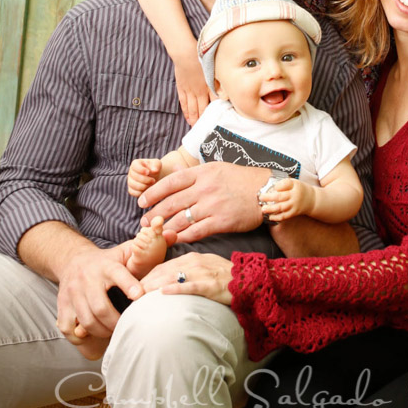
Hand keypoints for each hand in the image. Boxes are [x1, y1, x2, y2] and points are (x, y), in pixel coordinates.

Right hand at [56, 243, 143, 347]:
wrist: (72, 260)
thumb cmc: (106, 260)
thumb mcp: (123, 251)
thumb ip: (145, 249)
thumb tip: (173, 236)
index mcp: (106, 266)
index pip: (117, 274)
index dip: (128, 285)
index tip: (139, 296)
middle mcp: (88, 279)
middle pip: (100, 306)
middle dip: (116, 321)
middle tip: (128, 327)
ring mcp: (73, 294)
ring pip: (86, 319)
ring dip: (102, 331)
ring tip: (114, 332)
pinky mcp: (62, 305)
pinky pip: (68, 327)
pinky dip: (80, 336)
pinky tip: (91, 336)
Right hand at [127, 158, 161, 196]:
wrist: (155, 177)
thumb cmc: (155, 169)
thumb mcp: (157, 164)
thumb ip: (156, 165)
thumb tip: (154, 170)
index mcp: (136, 164)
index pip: (134, 166)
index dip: (141, 170)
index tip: (148, 172)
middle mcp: (131, 172)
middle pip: (134, 177)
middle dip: (145, 180)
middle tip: (153, 180)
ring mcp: (130, 181)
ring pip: (133, 185)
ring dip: (143, 186)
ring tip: (151, 185)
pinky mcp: (131, 189)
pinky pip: (132, 192)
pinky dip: (140, 192)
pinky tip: (147, 190)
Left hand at [139, 162, 265, 240]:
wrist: (266, 192)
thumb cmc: (240, 180)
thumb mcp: (216, 168)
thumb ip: (194, 174)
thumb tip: (173, 173)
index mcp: (202, 173)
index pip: (170, 183)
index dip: (153, 193)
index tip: (141, 201)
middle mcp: (205, 188)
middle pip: (172, 203)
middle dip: (155, 214)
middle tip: (145, 222)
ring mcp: (213, 206)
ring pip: (181, 219)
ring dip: (165, 228)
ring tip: (156, 233)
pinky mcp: (221, 222)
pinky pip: (196, 232)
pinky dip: (183, 236)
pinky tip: (175, 239)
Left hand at [141, 253, 231, 304]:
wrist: (250, 280)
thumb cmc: (227, 277)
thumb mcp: (207, 267)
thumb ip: (190, 270)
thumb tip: (172, 280)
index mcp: (193, 258)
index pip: (164, 266)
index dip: (148, 275)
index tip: (137, 285)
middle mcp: (195, 262)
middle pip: (164, 271)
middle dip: (147, 281)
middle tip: (132, 293)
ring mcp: (202, 273)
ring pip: (173, 277)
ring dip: (155, 285)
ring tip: (140, 294)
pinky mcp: (210, 285)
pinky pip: (190, 286)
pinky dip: (176, 288)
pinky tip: (164, 292)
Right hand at [174, 53, 213, 125]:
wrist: (185, 54)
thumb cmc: (200, 59)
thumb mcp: (214, 70)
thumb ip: (219, 82)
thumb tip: (225, 93)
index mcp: (209, 86)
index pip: (214, 104)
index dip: (216, 114)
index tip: (219, 122)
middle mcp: (199, 91)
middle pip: (202, 109)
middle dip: (204, 121)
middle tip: (207, 130)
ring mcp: (189, 91)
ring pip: (192, 109)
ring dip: (195, 119)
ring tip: (196, 127)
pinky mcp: (181, 89)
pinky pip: (184, 103)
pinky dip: (186, 112)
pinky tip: (188, 118)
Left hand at [261, 178, 311, 221]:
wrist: (313, 200)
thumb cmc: (300, 189)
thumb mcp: (295, 182)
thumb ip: (284, 183)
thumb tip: (270, 187)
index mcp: (295, 185)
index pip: (286, 184)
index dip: (278, 185)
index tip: (273, 187)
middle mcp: (295, 195)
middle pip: (281, 196)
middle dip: (269, 197)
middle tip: (261, 197)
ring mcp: (295, 205)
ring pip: (281, 207)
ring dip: (271, 209)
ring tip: (263, 209)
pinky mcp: (294, 212)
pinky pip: (285, 216)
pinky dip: (277, 217)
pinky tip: (270, 216)